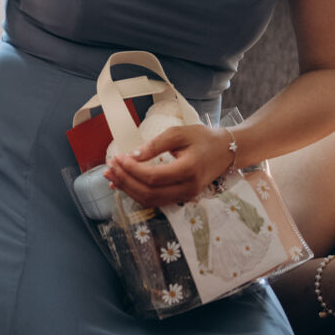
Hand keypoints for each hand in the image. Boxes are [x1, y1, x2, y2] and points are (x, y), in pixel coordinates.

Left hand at [104, 124, 231, 207]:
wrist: (226, 151)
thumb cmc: (203, 138)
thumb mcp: (179, 133)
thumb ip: (155, 145)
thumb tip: (133, 155)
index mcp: (189, 170)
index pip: (153, 177)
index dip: (131, 170)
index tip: (117, 158)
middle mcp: (188, 188)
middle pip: (149, 193)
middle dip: (125, 180)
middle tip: (109, 166)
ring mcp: (186, 196)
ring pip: (150, 200)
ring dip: (128, 189)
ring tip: (110, 176)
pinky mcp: (182, 197)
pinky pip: (156, 200)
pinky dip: (137, 193)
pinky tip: (122, 184)